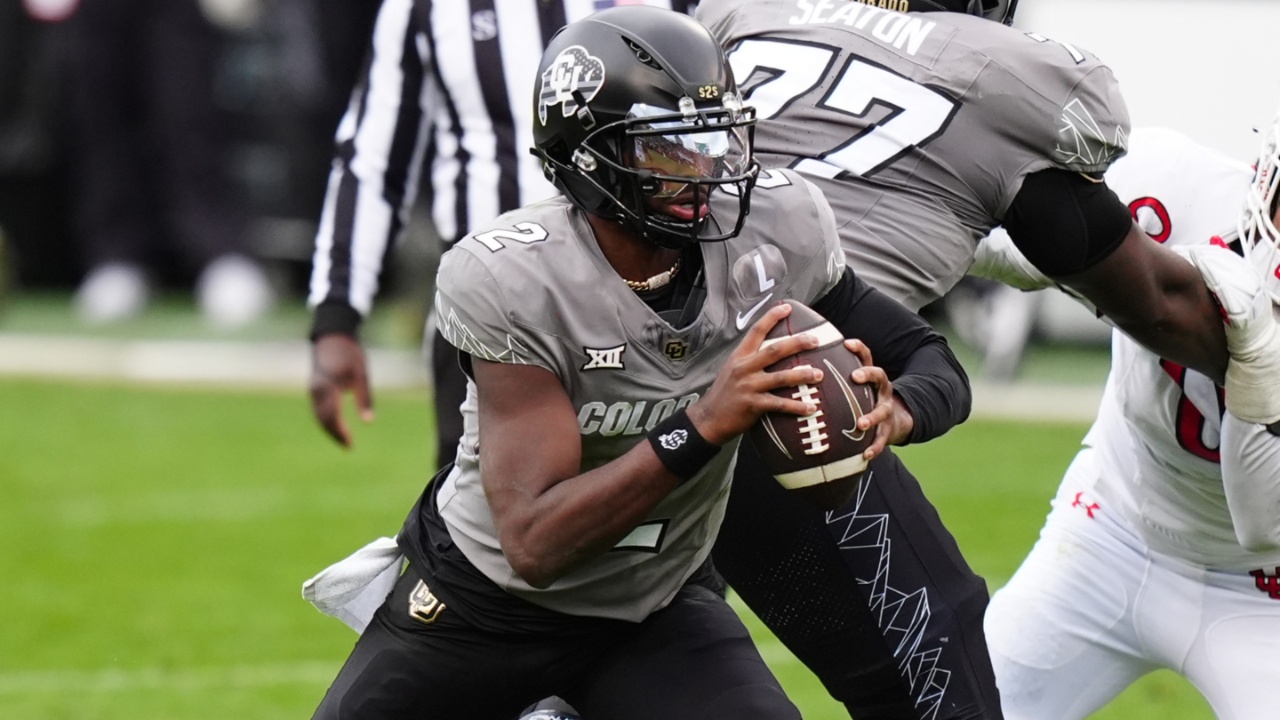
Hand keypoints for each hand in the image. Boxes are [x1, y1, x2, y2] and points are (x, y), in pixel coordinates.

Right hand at [309, 334, 374, 446]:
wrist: (332, 336)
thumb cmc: (350, 354)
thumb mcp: (362, 374)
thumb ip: (365, 398)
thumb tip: (368, 422)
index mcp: (328, 387)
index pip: (331, 417)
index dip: (340, 433)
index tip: (350, 444)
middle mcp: (316, 391)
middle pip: (322, 420)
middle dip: (335, 434)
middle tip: (348, 446)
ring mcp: (313, 389)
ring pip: (318, 416)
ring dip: (330, 429)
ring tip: (344, 440)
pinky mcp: (314, 388)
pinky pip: (318, 409)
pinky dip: (326, 420)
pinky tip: (337, 426)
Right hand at [688, 303, 823, 444]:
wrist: (709, 418)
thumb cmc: (724, 394)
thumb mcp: (732, 369)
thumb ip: (750, 360)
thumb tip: (773, 352)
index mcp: (739, 356)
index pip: (756, 331)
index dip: (771, 317)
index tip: (787, 307)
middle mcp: (744, 368)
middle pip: (774, 351)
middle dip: (797, 343)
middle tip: (815, 340)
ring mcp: (749, 386)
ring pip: (781, 377)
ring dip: (802, 375)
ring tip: (819, 374)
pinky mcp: (753, 405)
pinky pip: (780, 404)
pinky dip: (797, 406)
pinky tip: (811, 407)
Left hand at [842, 338, 913, 459]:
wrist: (894, 419)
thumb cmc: (862, 399)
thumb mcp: (854, 386)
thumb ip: (835, 376)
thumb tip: (801, 365)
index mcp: (871, 377)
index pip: (867, 357)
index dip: (859, 348)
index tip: (846, 342)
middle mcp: (881, 390)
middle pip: (880, 376)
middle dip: (868, 374)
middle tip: (855, 376)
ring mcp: (886, 409)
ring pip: (882, 411)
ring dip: (872, 417)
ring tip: (861, 424)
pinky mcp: (888, 430)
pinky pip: (882, 440)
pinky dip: (874, 447)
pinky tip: (865, 455)